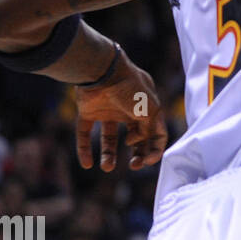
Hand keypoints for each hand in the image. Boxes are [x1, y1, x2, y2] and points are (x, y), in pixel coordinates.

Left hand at [73, 48, 167, 171]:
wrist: (103, 71)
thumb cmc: (132, 89)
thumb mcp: (150, 110)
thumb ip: (148, 129)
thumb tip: (135, 142)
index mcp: (147, 107)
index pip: (156, 132)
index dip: (155, 148)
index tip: (148, 161)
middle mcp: (128, 109)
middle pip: (134, 137)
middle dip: (136, 153)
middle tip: (133, 166)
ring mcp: (108, 111)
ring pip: (109, 138)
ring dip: (109, 155)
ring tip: (107, 168)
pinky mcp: (88, 111)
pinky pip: (85, 133)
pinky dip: (84, 149)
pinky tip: (86, 164)